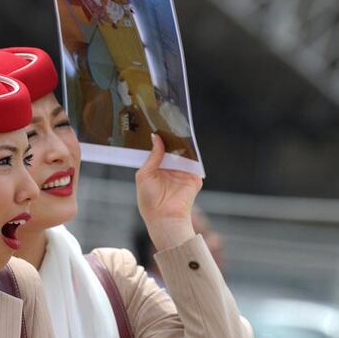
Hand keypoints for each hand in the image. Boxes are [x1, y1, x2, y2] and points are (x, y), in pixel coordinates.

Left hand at [135, 133, 201, 250]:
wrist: (164, 217)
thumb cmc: (149, 200)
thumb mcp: (144, 174)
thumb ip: (152, 156)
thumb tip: (156, 137)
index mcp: (157, 169)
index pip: (159, 150)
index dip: (158, 139)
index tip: (155, 124)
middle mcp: (171, 169)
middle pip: (173, 149)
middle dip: (170, 138)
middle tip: (167, 120)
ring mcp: (183, 173)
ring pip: (184, 153)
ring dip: (181, 142)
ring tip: (176, 126)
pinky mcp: (194, 177)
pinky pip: (194, 162)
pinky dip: (192, 152)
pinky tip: (187, 140)